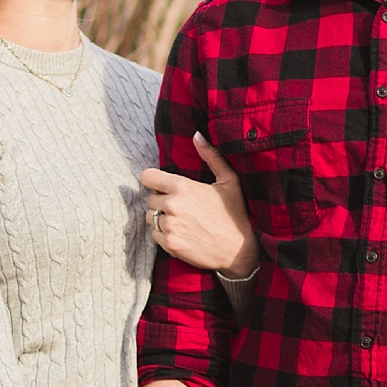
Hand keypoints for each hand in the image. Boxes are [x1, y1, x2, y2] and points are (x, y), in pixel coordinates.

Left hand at [141, 132, 258, 277]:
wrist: (238, 250)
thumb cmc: (234, 214)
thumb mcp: (229, 181)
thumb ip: (211, 156)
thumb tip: (197, 135)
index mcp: (182, 187)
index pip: (147, 177)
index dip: (153, 180)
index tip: (161, 185)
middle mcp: (172, 205)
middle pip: (150, 198)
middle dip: (162, 201)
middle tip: (181, 207)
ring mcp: (169, 226)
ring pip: (150, 217)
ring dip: (161, 218)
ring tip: (182, 220)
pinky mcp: (169, 243)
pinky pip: (154, 235)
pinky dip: (163, 234)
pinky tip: (182, 233)